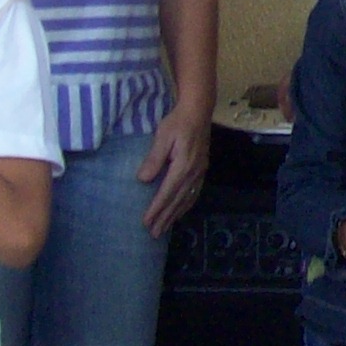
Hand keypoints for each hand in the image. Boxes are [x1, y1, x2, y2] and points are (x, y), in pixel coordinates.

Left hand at [137, 106, 211, 236]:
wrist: (199, 111)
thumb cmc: (177, 122)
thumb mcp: (162, 136)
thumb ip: (154, 158)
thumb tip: (143, 180)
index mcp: (183, 166)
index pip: (167, 193)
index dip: (156, 209)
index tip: (145, 223)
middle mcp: (194, 173)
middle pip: (178, 201)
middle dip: (165, 218)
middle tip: (154, 234)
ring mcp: (200, 172)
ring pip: (187, 199)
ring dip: (175, 215)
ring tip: (165, 228)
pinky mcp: (202, 169)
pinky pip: (194, 193)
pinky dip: (186, 205)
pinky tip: (181, 211)